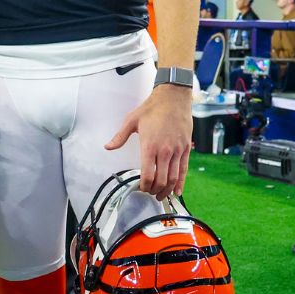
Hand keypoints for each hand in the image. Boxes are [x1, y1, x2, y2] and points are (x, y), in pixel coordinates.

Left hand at [106, 83, 193, 198]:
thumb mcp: (131, 120)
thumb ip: (120, 137)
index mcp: (149, 146)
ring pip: (173, 178)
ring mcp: (177, 150)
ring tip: (161, 195)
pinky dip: (181, 183)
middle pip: (161, 180)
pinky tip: (177, 191)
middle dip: (154, 191)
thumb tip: (108, 147)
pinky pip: (184, 170)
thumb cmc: (152, 108)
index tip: (141, 188)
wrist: (173, 98)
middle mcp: (165, 151)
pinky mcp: (186, 148)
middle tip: (150, 194)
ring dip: (167, 190)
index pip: (147, 175)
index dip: (144, 186)